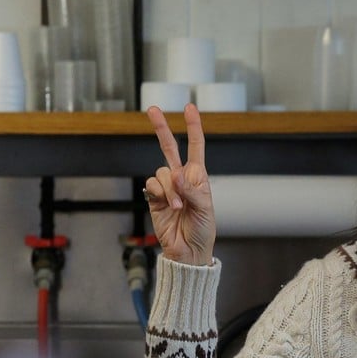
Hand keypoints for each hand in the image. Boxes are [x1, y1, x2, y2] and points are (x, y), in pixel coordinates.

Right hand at [145, 104, 215, 264]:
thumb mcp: (204, 209)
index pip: (195, 147)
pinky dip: (159, 194)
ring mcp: (167, 188)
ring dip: (169, 189)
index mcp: (198, 177)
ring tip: (177, 207)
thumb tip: (176, 175)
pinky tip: (166, 206)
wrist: (188, 249)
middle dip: (161, 128)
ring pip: (161, 173)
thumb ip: (191, 191)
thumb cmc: (202, 229)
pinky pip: (152, 185)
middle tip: (153, 109)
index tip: (189, 108)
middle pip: (169, 148)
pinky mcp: (153, 198)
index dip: (193, 127)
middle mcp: (182, 178)